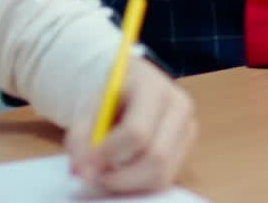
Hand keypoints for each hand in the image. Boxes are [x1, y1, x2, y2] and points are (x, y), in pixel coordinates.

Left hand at [66, 56, 196, 194]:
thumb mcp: (89, 108)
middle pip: (156, 156)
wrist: (132, 84)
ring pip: (162, 173)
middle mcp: (179, 105)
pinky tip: (123, 172)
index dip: (108, 154)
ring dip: (129, 183)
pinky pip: (164, 178)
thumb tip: (81, 171)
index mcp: (154, 87)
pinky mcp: (187, 145)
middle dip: (120, 177)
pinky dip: (139, 184)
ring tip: (107, 174)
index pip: (137, 131)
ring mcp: (188, 126)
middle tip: (95, 176)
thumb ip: (79, 138)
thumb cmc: (111, 96)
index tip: (84, 165)